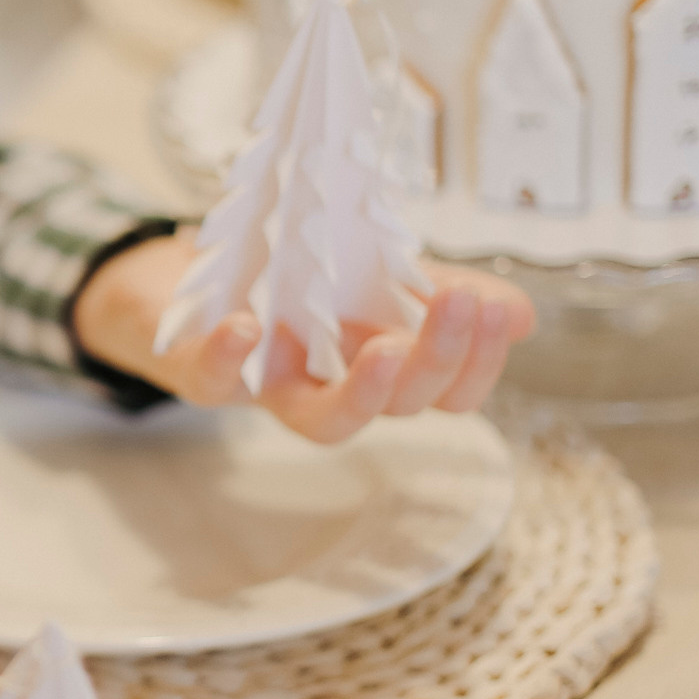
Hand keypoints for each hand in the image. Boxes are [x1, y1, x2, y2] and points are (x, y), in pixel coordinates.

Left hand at [72, 230, 535, 444]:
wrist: (175, 283)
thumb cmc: (280, 285)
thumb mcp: (365, 275)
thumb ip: (434, 293)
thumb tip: (522, 315)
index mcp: (377, 365)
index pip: (447, 392)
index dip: (478, 363)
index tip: (498, 309)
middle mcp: (328, 388)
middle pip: (398, 407)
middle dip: (437, 362)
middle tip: (462, 307)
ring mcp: (266, 388)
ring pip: (322, 422)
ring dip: (362, 393)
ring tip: (388, 350)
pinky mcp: (200, 373)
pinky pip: (214, 383)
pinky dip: (230, 358)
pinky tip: (248, 327)